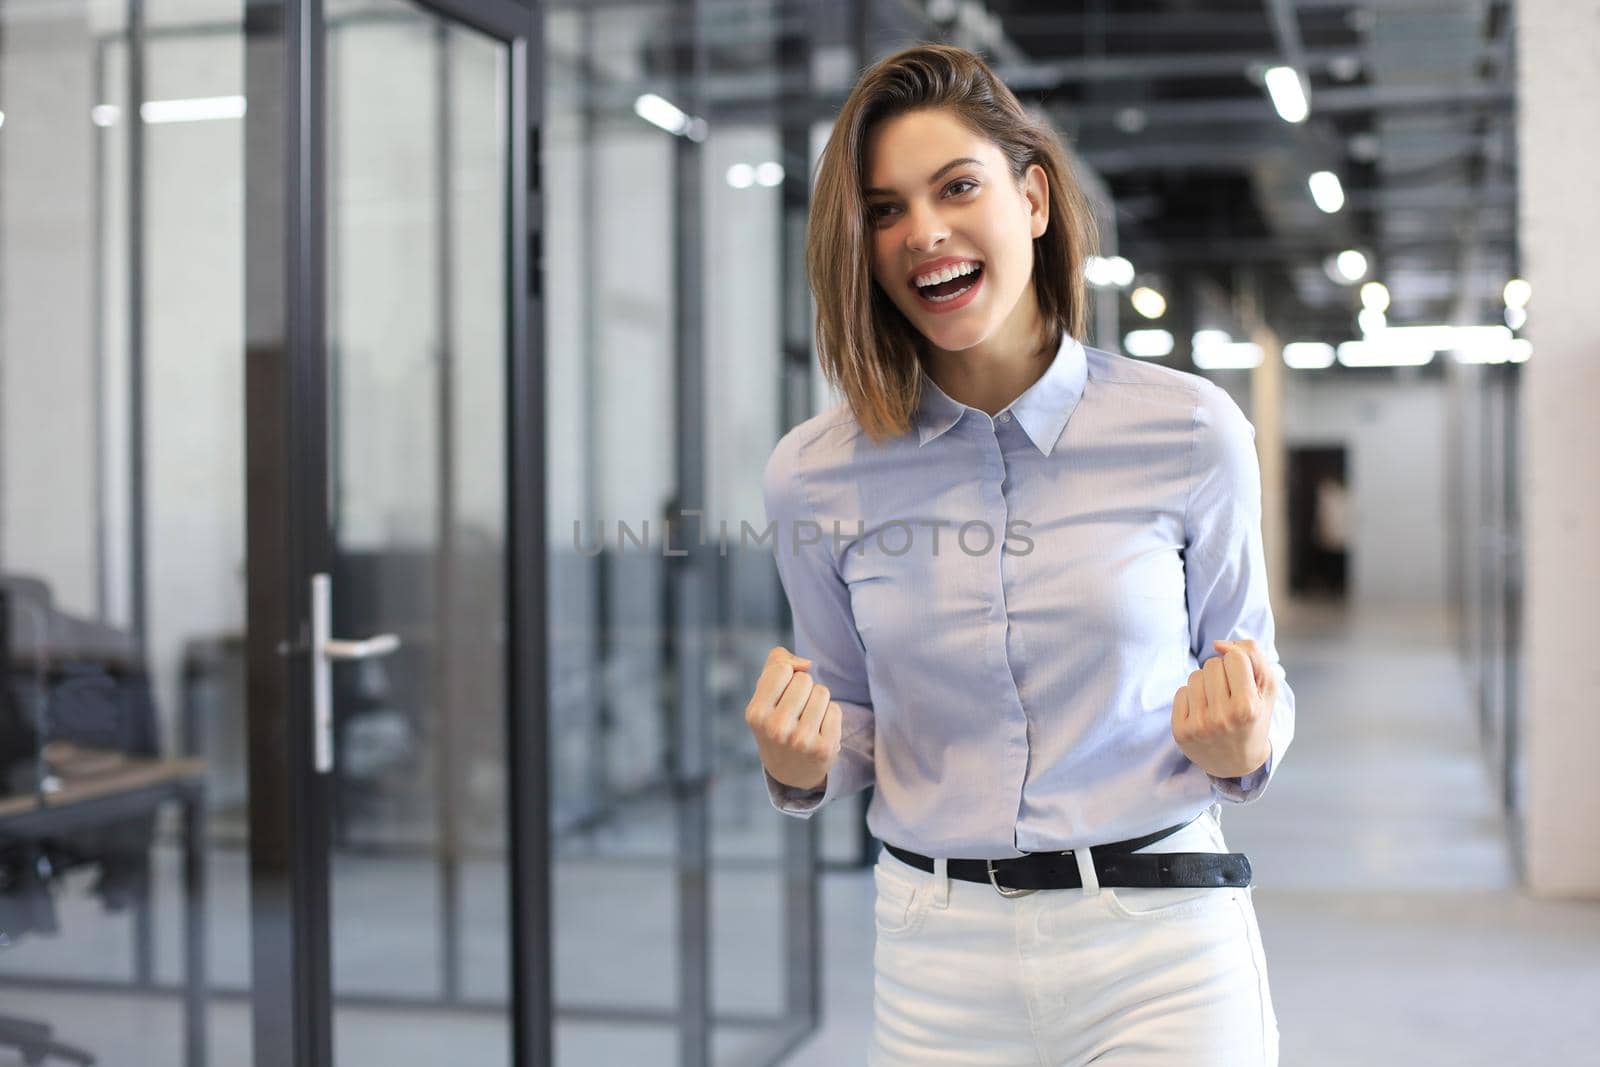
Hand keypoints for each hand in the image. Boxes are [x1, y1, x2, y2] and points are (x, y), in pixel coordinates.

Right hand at [746, 645, 841, 792]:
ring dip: (818, 701)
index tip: (781, 693)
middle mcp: (775, 728)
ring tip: (807, 720)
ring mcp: (800, 741)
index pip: (782, 669)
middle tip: (796, 711)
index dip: (787, 675)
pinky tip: (819, 731)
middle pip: (804, 679)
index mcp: (756, 713)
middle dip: (803, 689)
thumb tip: (806, 664)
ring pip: (821, 692)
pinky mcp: (823, 749)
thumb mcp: (765, 692)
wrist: (790, 770)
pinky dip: (830, 716)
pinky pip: (835, 710)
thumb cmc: (777, 719)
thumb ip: (777, 663)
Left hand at [1171, 637, 1275, 779]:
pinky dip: (1192, 697)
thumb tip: (1218, 644)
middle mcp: (1222, 717)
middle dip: (1222, 673)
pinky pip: (1181, 691)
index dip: (1240, 665)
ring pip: (1195, 675)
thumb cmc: (1255, 719)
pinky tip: (1203, 713)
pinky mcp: (1180, 731)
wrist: (1237, 764)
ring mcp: (1199, 725)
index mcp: (1247, 707)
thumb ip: (1253, 656)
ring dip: (1206, 683)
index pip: (1235, 657)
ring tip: (1217, 703)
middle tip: (1231, 694)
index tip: (1244, 682)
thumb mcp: (1266, 689)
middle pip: (1213, 664)